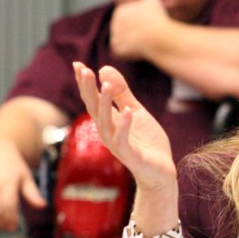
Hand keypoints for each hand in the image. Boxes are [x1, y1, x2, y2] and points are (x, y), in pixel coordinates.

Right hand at [0, 140, 46, 230]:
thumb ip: (33, 194)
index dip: (11, 217)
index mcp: (7, 181)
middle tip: (10, 227)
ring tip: (1, 225)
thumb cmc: (14, 165)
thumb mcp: (27, 177)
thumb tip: (43, 206)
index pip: (7, 204)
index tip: (15, 225)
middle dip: (3, 222)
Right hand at [73, 61, 176, 194]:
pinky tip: (128, 111)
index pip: (93, 99)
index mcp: (109, 121)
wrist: (161, 172)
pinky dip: (125, 126)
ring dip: (105, 103)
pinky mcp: (131, 156)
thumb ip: (123, 94)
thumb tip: (104, 69)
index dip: (85, 83)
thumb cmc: (147, 143)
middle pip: (94, 108)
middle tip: (84, 69)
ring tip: (107, 84)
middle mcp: (108, 132)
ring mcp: (118, 145)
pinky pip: (123, 140)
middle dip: (88, 89)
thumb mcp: (136, 112)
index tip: (77, 64)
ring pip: (105, 123)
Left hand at [110, 0, 169, 59]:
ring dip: (133, 46)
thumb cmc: (159, 18)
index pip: (128, 23)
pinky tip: (140, 51)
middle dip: (135, 36)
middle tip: (148, 35)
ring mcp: (115, 38)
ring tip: (145, 42)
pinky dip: (130, 55)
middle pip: (125, 33)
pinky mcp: (117, 51)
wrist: (162, 38)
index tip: (148, 25)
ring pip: (124, 44)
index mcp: (120, 11)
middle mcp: (114, 24)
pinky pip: (122, 54)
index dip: (140, 26)